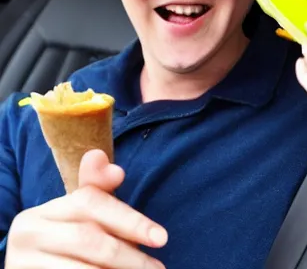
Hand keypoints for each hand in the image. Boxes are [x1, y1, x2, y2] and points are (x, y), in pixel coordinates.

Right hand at [5, 149, 166, 268]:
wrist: (34, 268)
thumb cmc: (67, 239)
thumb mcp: (82, 215)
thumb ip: (100, 189)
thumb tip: (117, 170)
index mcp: (43, 211)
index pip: (92, 204)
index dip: (130, 219)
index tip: (161, 238)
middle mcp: (27, 233)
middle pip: (89, 238)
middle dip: (129, 254)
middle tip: (158, 267)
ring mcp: (22, 263)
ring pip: (82, 268)